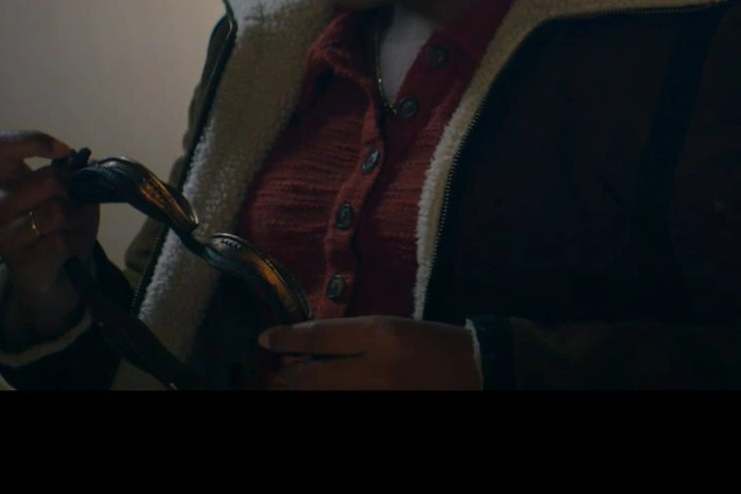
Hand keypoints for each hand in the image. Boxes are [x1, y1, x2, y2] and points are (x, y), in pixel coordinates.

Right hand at [0, 130, 99, 342]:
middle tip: (76, 207)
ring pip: (56, 211)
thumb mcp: (72, 196)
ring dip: (77, 219)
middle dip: (74, 191)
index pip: (1, 146)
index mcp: (6, 180)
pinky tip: (68, 250)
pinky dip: (75, 243)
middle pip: (48, 179)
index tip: (63, 151)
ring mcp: (2, 233)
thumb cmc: (61, 228)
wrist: (53, 278)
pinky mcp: (17, 260)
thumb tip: (89, 167)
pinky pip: (60, 241)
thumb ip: (76, 177)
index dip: (34, 141)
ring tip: (72, 229)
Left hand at [256, 316, 481, 390]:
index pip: (319, 337)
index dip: (286, 338)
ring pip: (325, 396)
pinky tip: (325, 394)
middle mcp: (373, 369)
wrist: (476, 371)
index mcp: (379, 335)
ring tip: (294, 384)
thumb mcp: (393, 327)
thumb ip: (354, 337)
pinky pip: (346, 407)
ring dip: (307, 390)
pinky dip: (332, 399)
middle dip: (290, 375)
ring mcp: (378, 397)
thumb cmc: (434, 342)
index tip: (264, 339)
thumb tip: (314, 346)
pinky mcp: (383, 414)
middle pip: (313, 376)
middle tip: (277, 372)